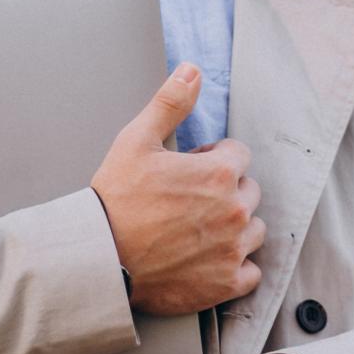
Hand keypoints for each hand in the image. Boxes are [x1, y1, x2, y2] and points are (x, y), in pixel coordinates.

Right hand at [90, 62, 264, 314]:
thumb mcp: (136, 140)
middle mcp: (236, 210)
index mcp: (221, 172)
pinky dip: (234, 268)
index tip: (187, 173)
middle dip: (225, 194)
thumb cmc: (116, 199)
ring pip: (253, 232)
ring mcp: (233, 249)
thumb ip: (170, 103)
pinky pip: (250, 273)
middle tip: (188, 204)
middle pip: (249, 193)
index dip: (212, 160)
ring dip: (233, 230)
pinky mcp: (226, 283)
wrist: (99, 258)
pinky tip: (206, 262)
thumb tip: (192, 69)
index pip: (239, 156)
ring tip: (196, 233)